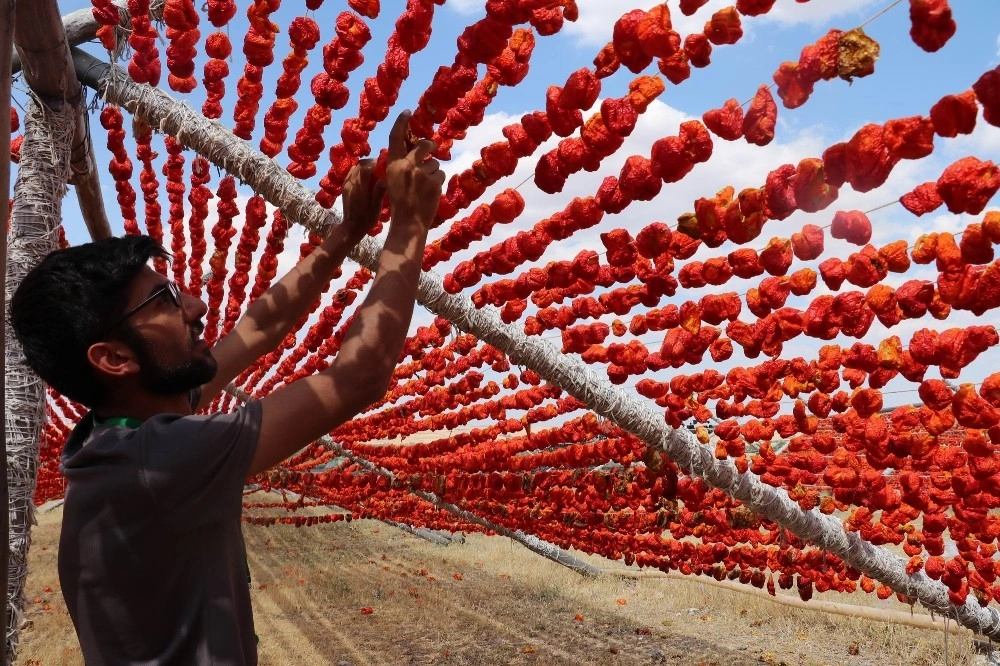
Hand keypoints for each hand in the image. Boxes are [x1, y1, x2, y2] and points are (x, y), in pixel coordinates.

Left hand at [341, 159, 386, 241]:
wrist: (351, 227)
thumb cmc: (366, 220)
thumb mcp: (375, 209)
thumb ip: (378, 193)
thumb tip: (384, 179)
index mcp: (358, 189)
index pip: (366, 168)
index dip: (376, 164)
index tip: (385, 166)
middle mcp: (350, 184)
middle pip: (360, 164)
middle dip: (372, 163)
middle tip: (382, 169)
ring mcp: (346, 184)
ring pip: (356, 166)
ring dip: (366, 166)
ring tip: (376, 172)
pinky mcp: (345, 185)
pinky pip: (353, 172)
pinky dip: (361, 170)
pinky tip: (368, 177)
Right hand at [385, 110, 445, 229]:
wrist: (408, 223)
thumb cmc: (400, 203)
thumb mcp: (393, 181)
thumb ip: (402, 165)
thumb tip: (415, 151)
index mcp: (393, 164)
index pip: (395, 137)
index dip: (401, 123)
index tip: (408, 112)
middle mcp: (406, 165)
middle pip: (423, 145)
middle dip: (429, 145)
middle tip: (432, 148)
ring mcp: (421, 173)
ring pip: (434, 163)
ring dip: (432, 172)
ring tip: (425, 187)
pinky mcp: (434, 181)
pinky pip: (440, 174)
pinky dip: (437, 181)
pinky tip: (430, 192)